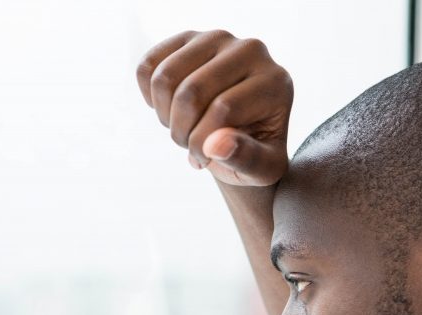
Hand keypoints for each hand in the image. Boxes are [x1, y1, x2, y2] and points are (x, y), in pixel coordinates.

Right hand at [136, 30, 293, 186]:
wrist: (243, 133)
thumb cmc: (254, 152)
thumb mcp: (262, 170)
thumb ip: (247, 160)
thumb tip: (216, 145)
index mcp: (275, 81)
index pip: (222, 109)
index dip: (202, 143)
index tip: (205, 160)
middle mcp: (250, 50)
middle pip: (190, 92)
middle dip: (181, 132)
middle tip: (190, 146)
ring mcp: (217, 39)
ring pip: (164, 78)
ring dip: (164, 116)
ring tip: (183, 128)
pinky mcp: (189, 38)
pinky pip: (147, 67)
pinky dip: (149, 97)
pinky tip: (169, 108)